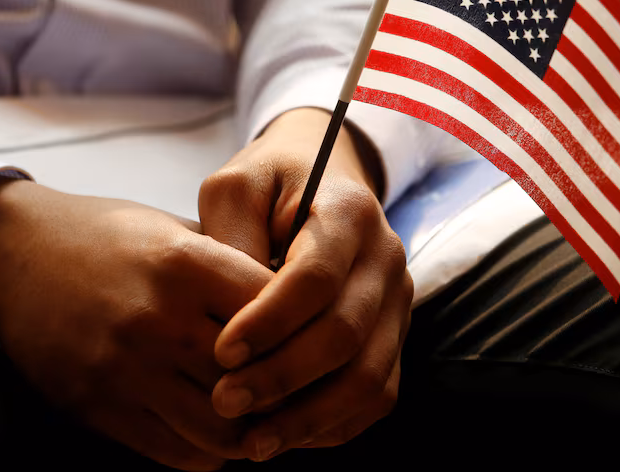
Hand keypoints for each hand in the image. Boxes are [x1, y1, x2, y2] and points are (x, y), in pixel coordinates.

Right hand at [0, 179, 273, 469]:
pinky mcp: (98, 405)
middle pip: (256, 378)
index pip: (275, 310)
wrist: (13, 254)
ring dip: (249, 429)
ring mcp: (125, 367)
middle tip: (295, 388)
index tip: (307, 334)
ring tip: (256, 415)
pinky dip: (206, 451)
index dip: (302, 327)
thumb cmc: (104, 235)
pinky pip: (176, 452)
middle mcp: (157, 317)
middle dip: (284, 388)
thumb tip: (298, 303)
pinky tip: (212, 429)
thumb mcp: (170, 227)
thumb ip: (229, 264)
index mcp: (183, 261)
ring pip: (222, 429)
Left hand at [197, 107, 412, 460]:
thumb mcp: (236, 186)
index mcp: (348, 212)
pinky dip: (333, 425)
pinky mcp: (394, 336)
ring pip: (369, 376)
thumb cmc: (268, 184)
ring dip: (309, 416)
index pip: (315, 277)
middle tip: (223, 402)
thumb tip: (231, 309)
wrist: (321, 178)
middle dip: (282, 377)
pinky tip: (283, 437)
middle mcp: (385, 258)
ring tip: (251, 441)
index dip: (270, 321)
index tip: (221, 352)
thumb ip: (229, 234)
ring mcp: (398, 301)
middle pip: (345, 334)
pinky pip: (377, 395)